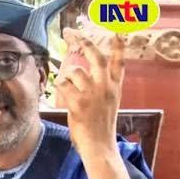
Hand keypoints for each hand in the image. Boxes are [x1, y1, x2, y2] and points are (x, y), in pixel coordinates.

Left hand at [55, 34, 124, 159]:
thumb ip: (100, 88)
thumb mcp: (108, 104)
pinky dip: (60, 89)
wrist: (100, 147)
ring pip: (75, 72)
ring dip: (67, 78)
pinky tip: (63, 98)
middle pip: (96, 57)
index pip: (119, 62)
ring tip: (69, 91)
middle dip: (84, 42)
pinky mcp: (78, 102)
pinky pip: (63, 85)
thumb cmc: (101, 128)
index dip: (117, 46)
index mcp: (115, 88)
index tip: (116, 31)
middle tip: (71, 33)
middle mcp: (105, 87)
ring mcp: (92, 94)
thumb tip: (82, 73)